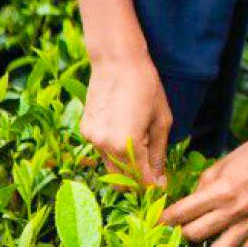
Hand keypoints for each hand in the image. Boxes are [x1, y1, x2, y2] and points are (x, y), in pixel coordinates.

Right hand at [80, 54, 171, 186]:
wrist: (117, 61)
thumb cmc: (147, 86)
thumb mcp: (162, 120)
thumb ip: (159, 154)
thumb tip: (159, 180)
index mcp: (127, 144)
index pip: (141, 180)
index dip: (153, 187)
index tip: (162, 186)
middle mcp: (105, 145)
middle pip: (122, 180)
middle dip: (138, 182)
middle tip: (154, 174)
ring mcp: (92, 139)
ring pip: (110, 167)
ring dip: (126, 167)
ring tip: (142, 150)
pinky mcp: (85, 130)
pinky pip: (101, 151)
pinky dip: (114, 151)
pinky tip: (125, 133)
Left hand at [160, 128, 247, 245]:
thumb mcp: (218, 167)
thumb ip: (200, 190)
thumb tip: (187, 209)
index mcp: (220, 191)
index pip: (181, 213)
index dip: (163, 220)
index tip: (155, 223)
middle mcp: (233, 211)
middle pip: (193, 235)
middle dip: (180, 233)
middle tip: (178, 229)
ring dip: (202, 246)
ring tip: (199, 239)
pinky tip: (223, 243)